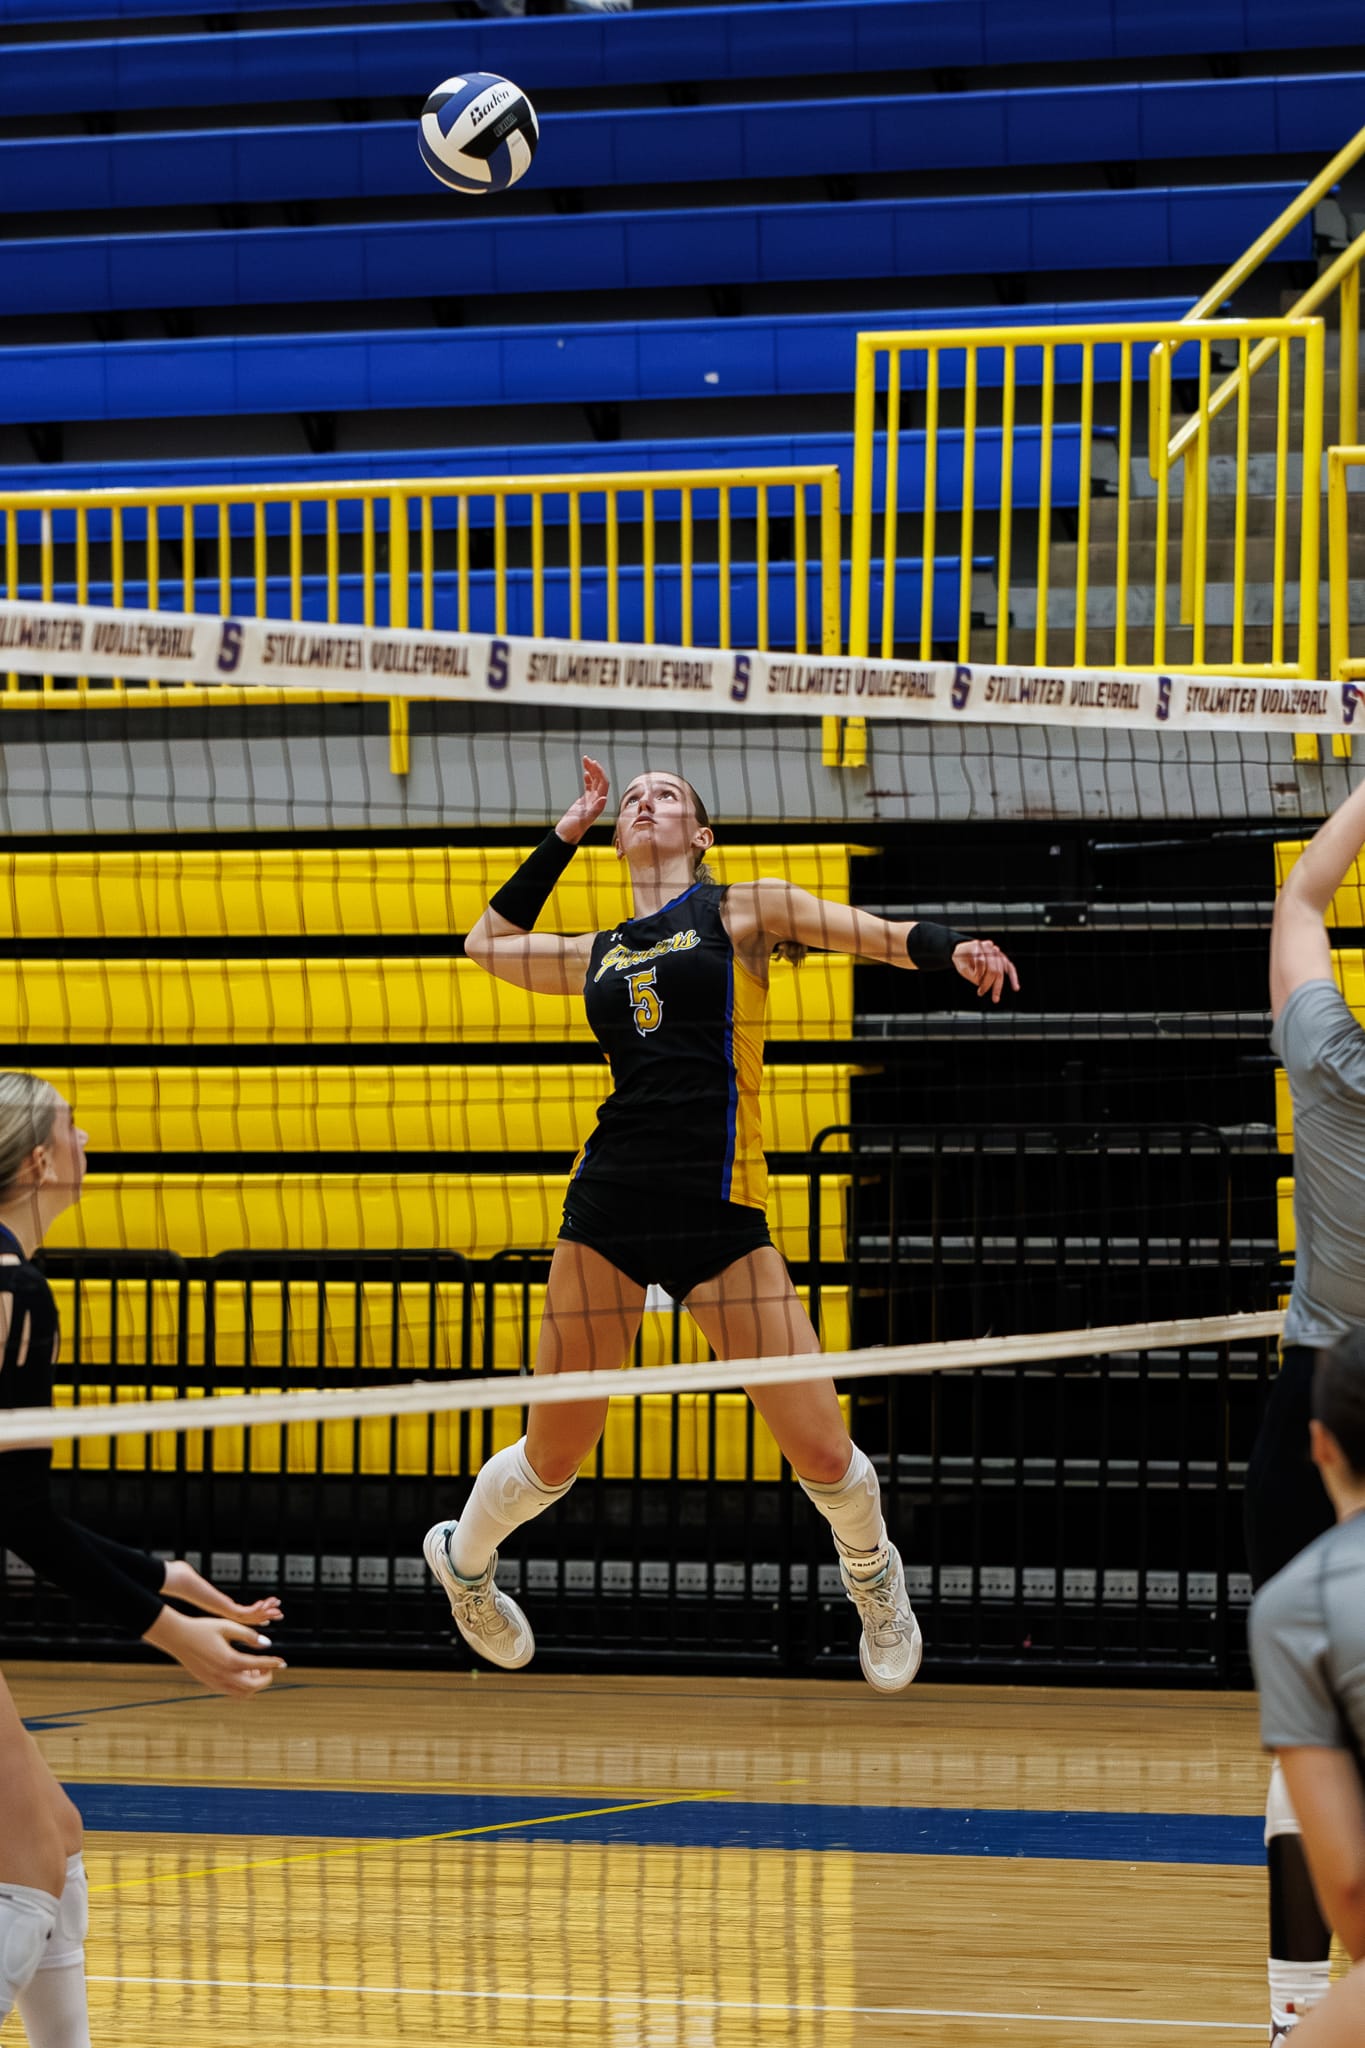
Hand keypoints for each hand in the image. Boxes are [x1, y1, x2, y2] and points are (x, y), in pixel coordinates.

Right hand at [144, 1607, 285, 1696]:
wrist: (178, 1637)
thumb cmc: (203, 1628)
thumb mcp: (228, 1626)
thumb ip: (249, 1635)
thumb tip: (267, 1644)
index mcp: (229, 1660)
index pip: (258, 1666)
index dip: (272, 1664)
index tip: (282, 1662)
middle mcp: (222, 1676)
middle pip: (252, 1687)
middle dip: (265, 1679)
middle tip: (270, 1667)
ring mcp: (214, 1682)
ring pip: (241, 1693)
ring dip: (253, 1684)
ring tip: (256, 1669)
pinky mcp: (208, 1683)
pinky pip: (230, 1691)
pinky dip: (241, 1686)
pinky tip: (243, 1671)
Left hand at [161, 1556, 282, 1627]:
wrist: (179, 1582)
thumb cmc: (181, 1578)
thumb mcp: (192, 1577)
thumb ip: (192, 1575)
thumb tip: (184, 1568)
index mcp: (217, 1605)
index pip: (240, 1612)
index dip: (254, 1612)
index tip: (265, 1608)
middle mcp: (222, 1611)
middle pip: (248, 1618)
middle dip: (265, 1615)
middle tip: (279, 1613)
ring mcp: (223, 1611)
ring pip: (250, 1617)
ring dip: (266, 1612)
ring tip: (279, 1610)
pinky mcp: (224, 1608)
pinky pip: (246, 1612)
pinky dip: (259, 1609)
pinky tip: (267, 1604)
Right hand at [554, 755, 608, 844]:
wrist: (565, 835)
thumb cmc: (573, 829)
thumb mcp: (584, 819)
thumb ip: (595, 809)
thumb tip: (604, 798)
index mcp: (598, 804)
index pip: (603, 784)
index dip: (600, 773)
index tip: (593, 763)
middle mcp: (597, 802)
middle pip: (600, 781)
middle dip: (595, 769)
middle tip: (587, 758)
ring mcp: (591, 801)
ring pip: (594, 782)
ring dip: (591, 771)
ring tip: (586, 761)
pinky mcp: (584, 802)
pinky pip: (589, 787)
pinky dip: (588, 778)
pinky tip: (586, 772)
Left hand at [952, 939, 1019, 1003]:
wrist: (963, 951)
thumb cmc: (961, 960)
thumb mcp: (961, 967)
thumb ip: (972, 973)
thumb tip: (981, 981)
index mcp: (976, 945)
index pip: (981, 961)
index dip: (978, 974)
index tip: (975, 984)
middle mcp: (988, 946)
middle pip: (992, 968)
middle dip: (987, 983)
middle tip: (980, 993)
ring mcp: (996, 951)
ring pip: (1000, 970)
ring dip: (998, 985)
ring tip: (995, 998)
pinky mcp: (1002, 958)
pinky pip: (1010, 967)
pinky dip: (1013, 977)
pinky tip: (1015, 987)